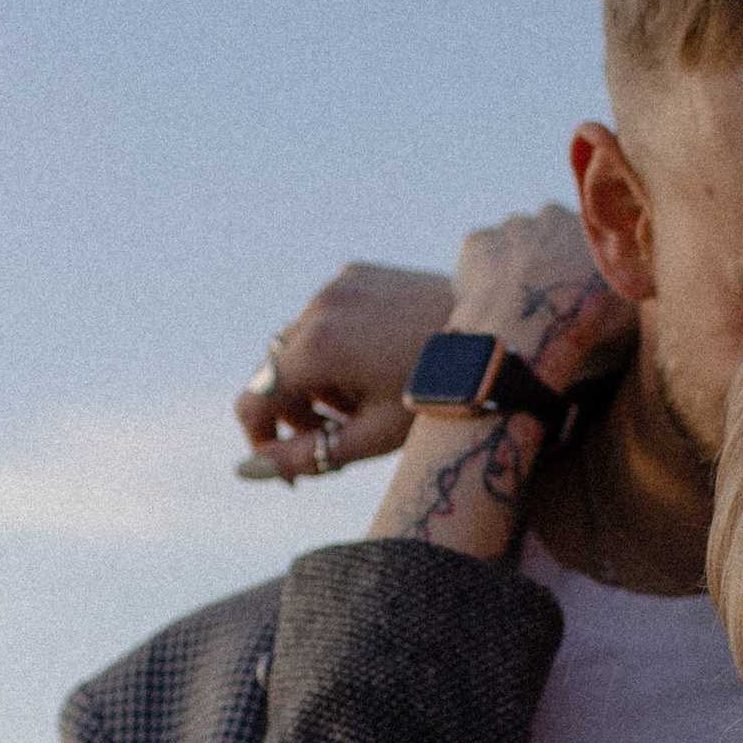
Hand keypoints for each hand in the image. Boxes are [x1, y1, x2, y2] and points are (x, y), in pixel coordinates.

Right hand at [236, 264, 453, 482]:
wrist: (497, 337)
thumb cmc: (439, 396)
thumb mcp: (370, 438)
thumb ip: (303, 458)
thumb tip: (245, 470)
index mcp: (316, 349)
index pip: (253, 402)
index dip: (263, 440)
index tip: (292, 465)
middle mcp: (317, 307)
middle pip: (274, 374)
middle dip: (297, 412)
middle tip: (340, 436)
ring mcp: (336, 284)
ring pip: (297, 345)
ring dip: (316, 379)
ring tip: (365, 397)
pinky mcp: (356, 272)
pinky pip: (325, 316)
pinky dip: (335, 345)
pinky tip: (375, 361)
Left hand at [435, 203, 636, 393]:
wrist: (527, 330)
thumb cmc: (582, 321)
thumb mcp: (630, 305)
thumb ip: (634, 284)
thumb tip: (642, 284)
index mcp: (590, 223)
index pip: (585, 232)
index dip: (578, 260)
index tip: (574, 285)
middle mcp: (550, 214)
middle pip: (547, 232)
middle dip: (545, 256)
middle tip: (545, 294)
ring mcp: (510, 225)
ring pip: (512, 241)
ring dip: (513, 263)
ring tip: (516, 303)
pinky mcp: (476, 242)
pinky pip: (480, 254)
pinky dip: (483, 273)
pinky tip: (491, 301)